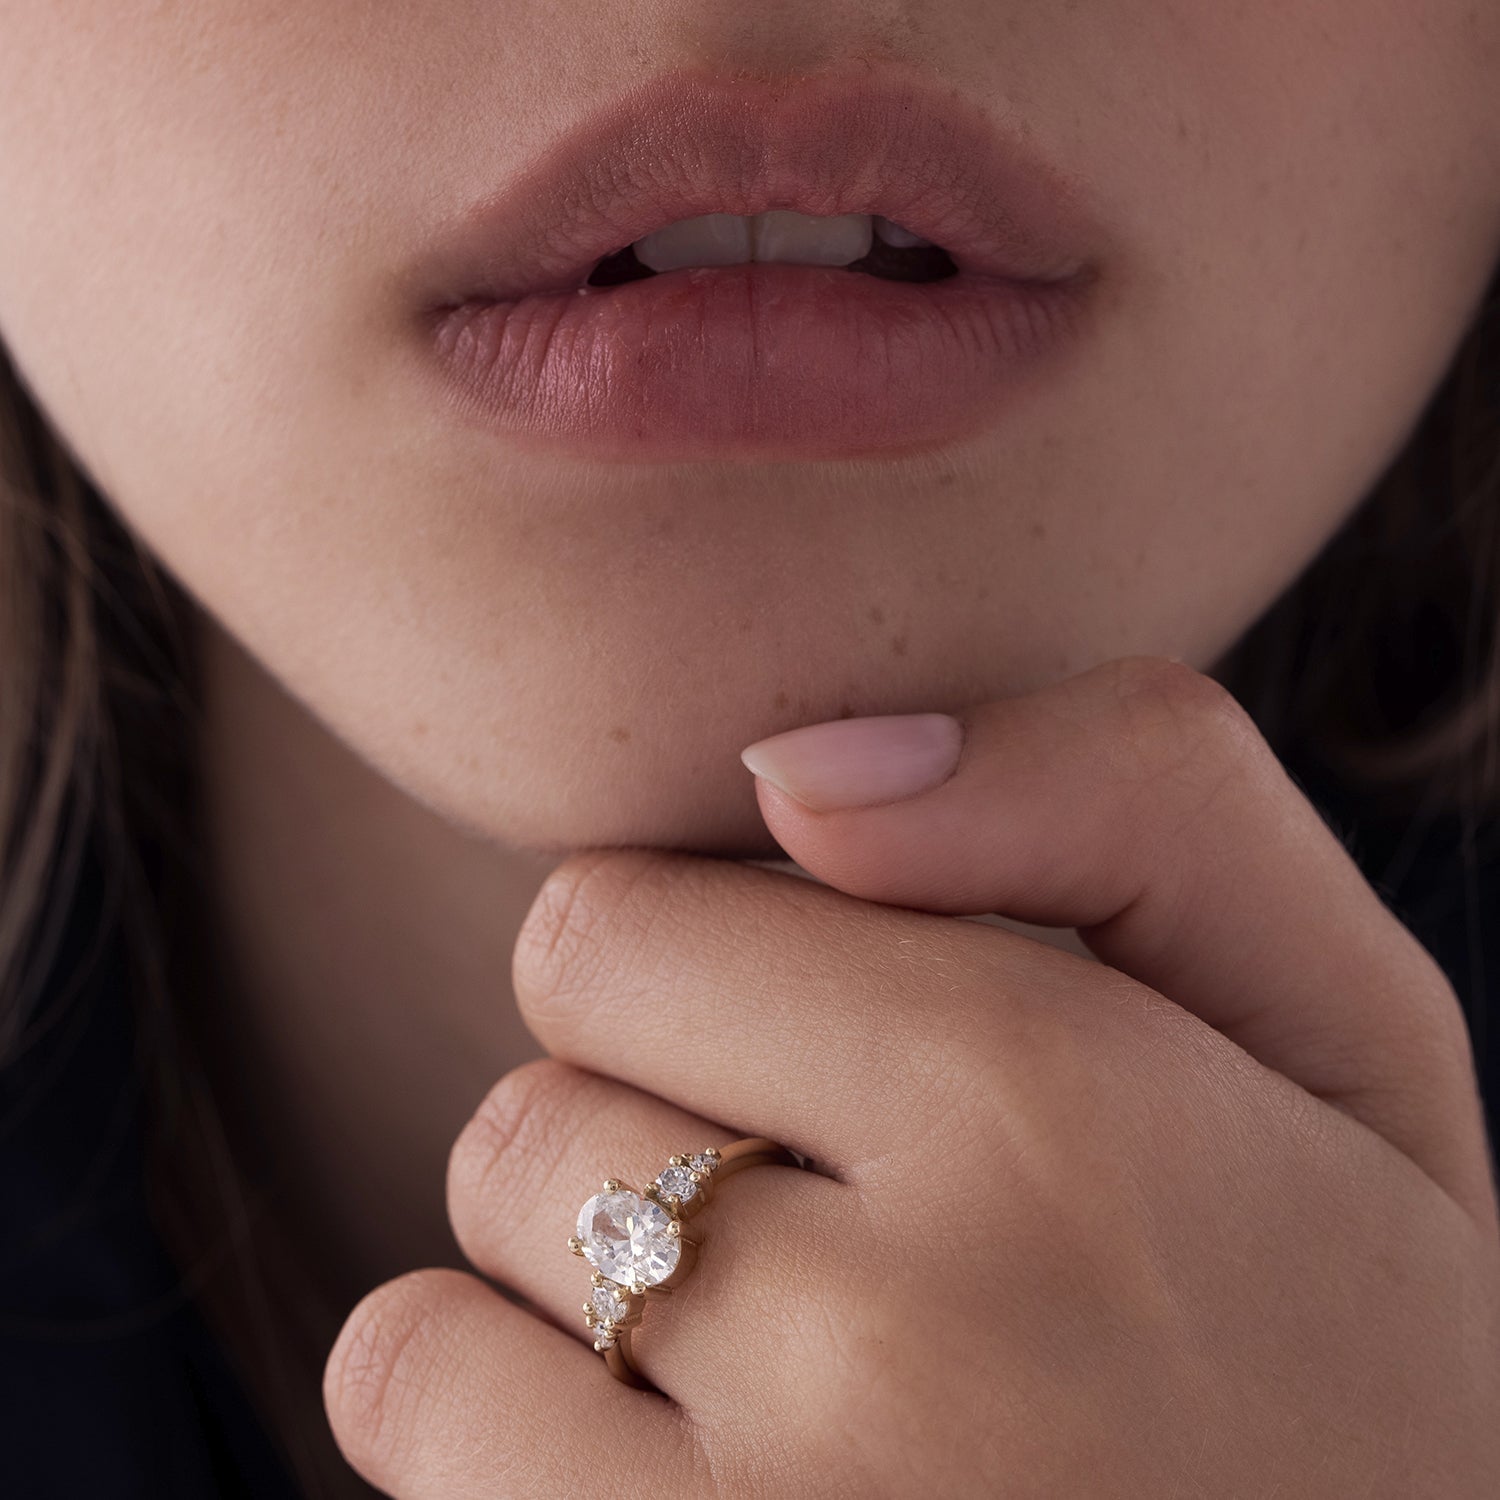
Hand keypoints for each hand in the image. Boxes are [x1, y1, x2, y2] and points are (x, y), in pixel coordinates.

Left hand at [323, 656, 1499, 1497]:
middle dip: (633, 1147)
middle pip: (519, 1125)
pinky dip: (511, 1463)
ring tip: (765, 1377)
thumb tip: (801, 767)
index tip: (804, 1050)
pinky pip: (429, 1469)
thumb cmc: (1368, 1345)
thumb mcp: (1339, 1024)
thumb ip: (1119, 795)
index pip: (602, 930)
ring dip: (562, 1329)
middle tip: (821, 1232)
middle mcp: (883, 1351)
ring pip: (425, 1339)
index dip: (684, 971)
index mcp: (1041, 1113)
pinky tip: (693, 1483)